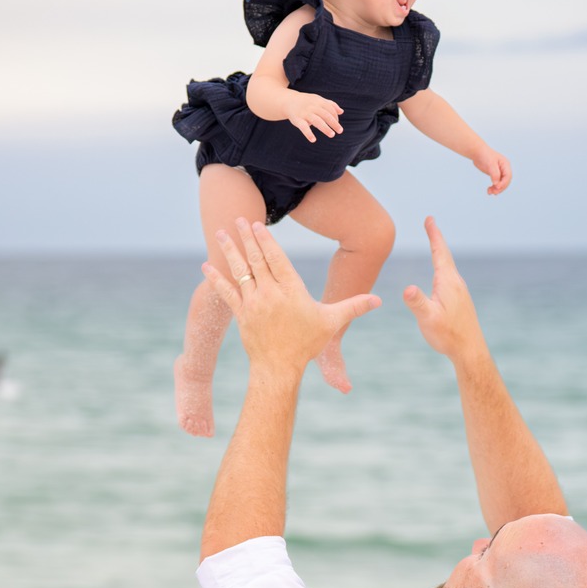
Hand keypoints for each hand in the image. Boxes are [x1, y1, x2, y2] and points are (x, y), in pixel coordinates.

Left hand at [203, 221, 380, 378]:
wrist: (279, 368)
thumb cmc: (307, 344)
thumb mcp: (331, 322)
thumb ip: (354, 306)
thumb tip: (379, 300)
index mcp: (291, 291)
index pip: (276, 259)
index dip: (266, 240)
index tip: (257, 225)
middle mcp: (270, 294)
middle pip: (257, 260)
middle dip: (247, 238)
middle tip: (238, 218)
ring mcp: (253, 304)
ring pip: (240, 271)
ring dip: (231, 250)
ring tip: (222, 232)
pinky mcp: (241, 315)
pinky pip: (227, 292)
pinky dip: (217, 278)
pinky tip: (207, 265)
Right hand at [285, 93, 343, 141]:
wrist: (288, 101)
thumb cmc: (307, 102)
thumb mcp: (318, 100)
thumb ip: (330, 105)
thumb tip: (341, 112)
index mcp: (318, 101)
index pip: (330, 109)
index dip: (335, 117)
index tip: (337, 126)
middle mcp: (312, 106)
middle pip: (325, 115)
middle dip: (334, 123)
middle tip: (340, 131)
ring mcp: (304, 113)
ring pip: (317, 121)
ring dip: (325, 128)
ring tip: (332, 135)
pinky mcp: (297, 120)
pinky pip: (303, 127)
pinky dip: (308, 133)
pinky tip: (313, 140)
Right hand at [402, 217, 486, 363]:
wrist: (470, 350)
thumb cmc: (448, 335)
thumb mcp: (428, 318)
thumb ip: (417, 303)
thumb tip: (407, 288)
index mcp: (448, 282)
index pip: (439, 253)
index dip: (434, 235)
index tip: (430, 219)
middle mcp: (456, 283)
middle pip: (445, 256)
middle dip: (436, 240)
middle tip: (430, 224)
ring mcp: (460, 292)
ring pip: (448, 267)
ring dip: (440, 253)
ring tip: (435, 244)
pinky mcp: (460, 301)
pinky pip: (449, 277)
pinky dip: (443, 267)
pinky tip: (441, 275)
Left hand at [473, 148, 511, 195]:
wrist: (477, 152)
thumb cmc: (485, 155)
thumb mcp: (490, 164)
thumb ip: (494, 174)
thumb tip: (496, 184)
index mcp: (505, 164)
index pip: (508, 176)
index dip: (504, 183)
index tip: (497, 187)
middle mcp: (504, 169)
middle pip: (505, 181)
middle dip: (500, 188)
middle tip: (494, 193)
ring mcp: (500, 172)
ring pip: (501, 183)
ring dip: (496, 189)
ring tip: (490, 192)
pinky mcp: (494, 174)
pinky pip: (496, 183)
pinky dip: (493, 187)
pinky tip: (489, 191)